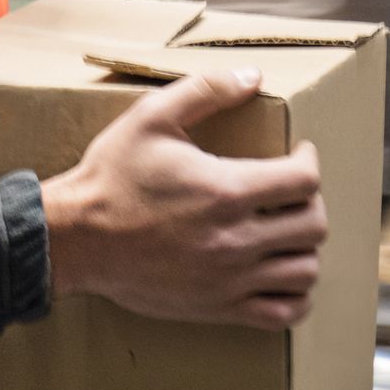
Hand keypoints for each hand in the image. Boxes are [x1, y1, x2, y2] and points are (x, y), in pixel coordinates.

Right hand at [40, 68, 326, 330]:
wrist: (76, 239)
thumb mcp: (151, 117)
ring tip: (287, 228)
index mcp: (225, 191)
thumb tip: (253, 77)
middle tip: (293, 190)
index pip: (304, 181)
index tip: (299, 153)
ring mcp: (228, 280)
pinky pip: (282, 313)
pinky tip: (281, 272)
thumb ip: (205, 90)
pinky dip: (296, 295)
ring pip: (304, 272)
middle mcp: (234, 240)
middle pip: (313, 226)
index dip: (310, 161)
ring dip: (305, 247)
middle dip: (311, 201)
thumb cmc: (112, 177)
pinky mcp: (217, 308)